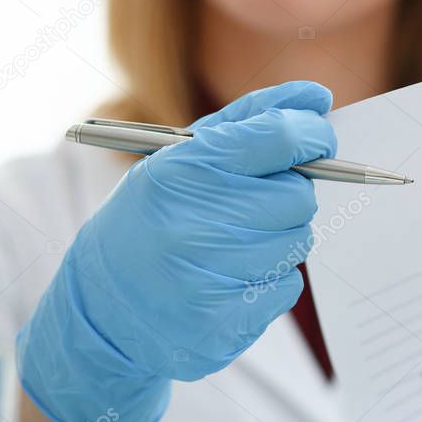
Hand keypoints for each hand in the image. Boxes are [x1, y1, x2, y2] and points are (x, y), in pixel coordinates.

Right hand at [16, 80, 336, 421]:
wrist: (103, 308)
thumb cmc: (156, 215)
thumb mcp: (185, 155)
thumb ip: (254, 118)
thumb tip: (318, 97)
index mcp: (183, 169)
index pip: (279, 137)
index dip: (312, 135)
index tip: (317, 140)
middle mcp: (194, 222)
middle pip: (299, 196)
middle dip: (288, 195)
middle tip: (255, 202)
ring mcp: (209, 277)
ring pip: (299, 241)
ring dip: (281, 238)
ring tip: (234, 242)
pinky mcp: (224, 323)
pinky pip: (288, 287)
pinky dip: (270, 279)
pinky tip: (230, 277)